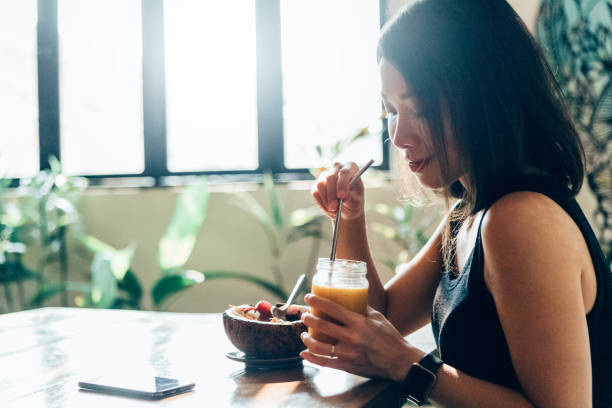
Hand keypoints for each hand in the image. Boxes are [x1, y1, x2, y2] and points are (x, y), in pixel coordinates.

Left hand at [299, 294, 423, 381]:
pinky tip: (304, 352)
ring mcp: (348, 353)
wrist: (399, 361)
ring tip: (303, 333)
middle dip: (308, 318)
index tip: (308, 297)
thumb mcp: (378, 318)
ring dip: (307, 338)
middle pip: (322, 325)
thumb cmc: (390, 337)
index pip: (332, 308)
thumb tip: (350, 298)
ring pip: (319, 345)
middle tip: (304, 315)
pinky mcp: (347, 366)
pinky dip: (311, 357)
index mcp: (358, 323)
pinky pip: (324, 363)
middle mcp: (351, 337)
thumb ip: (362, 308)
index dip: (317, 302)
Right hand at [311, 162, 364, 220]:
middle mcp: (337, 168)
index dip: (342, 184)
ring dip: (326, 200)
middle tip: (334, 207)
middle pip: (330, 177)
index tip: (341, 196)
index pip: (344, 172)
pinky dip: (321, 203)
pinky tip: (329, 209)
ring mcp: (325, 175)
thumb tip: (343, 197)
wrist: (347, 209)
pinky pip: (315, 193)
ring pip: (320, 185)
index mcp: (351, 168)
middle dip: (331, 194)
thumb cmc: (354, 202)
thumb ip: (351, 198)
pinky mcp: (317, 185)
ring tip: (334, 210)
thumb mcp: (356, 202)